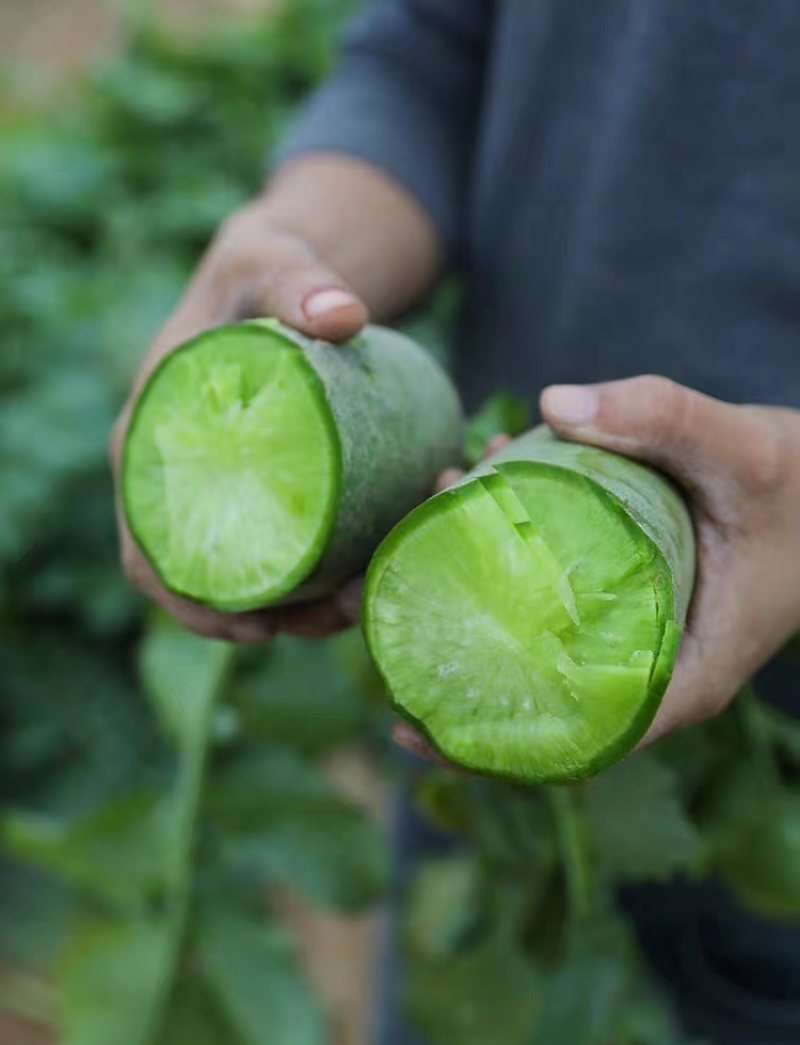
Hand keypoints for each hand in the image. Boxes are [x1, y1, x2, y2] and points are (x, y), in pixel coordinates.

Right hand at [111, 195, 367, 642]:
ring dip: (300, 607)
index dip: (188, 601)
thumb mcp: (270, 266)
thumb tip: (344, 318)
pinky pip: (280, 550)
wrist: (275, 274)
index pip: (147, 546)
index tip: (255, 627)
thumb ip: (298, 281)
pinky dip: (315, 577)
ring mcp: (220, 489)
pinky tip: (358, 580)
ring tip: (358, 603)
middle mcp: (177, 479)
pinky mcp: (262, 490)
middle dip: (268, 615)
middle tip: (337, 614)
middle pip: (205, 577)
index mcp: (151, 440)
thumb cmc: (258, 274)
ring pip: (247, 575)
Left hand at [395, 377, 799, 759]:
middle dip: (462, 659)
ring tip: (435, 510)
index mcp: (685, 672)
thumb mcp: (744, 449)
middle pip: (542, 697)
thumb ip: (662, 419)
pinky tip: (491, 486)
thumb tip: (553, 405)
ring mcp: (640, 632)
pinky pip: (559, 595)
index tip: (419, 727)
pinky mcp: (631, 594)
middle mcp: (655, 667)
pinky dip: (517, 554)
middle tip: (390, 603)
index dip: (494, 749)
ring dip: (479, 589)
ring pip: (544, 639)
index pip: (580, 740)